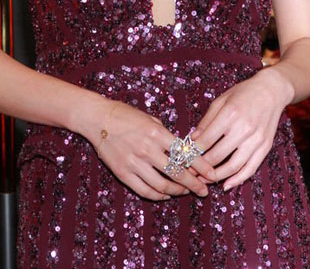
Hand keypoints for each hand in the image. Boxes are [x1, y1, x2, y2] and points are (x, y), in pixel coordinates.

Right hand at [92, 101, 216, 201]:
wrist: (97, 119)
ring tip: (186, 192)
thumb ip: (165, 135)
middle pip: (177, 173)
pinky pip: (145, 191)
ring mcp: (134, 163)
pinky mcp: (123, 173)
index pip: (185, 154)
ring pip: (162, 185)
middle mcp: (147, 149)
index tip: (212, 175)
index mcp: (156, 133)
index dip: (202, 167)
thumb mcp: (150, 119)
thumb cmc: (125, 115)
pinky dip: (159, 195)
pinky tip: (166, 194)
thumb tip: (182, 150)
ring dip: (178, 191)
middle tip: (204, 190)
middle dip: (194, 184)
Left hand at [190, 70, 290, 189]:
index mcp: (230, 113)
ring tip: (205, 180)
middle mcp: (244, 128)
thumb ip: (207, 120)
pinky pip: (251, 168)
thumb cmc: (243, 93)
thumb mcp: (221, 100)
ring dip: (217, 177)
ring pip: (233, 166)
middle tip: (191, 171)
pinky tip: (226, 184)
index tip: (184, 157)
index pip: (207, 140)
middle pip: (218, 155)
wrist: (271, 91)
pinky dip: (238, 179)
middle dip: (201, 167)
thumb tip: (193, 139)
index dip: (193, 151)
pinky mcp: (265, 147)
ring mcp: (256, 139)